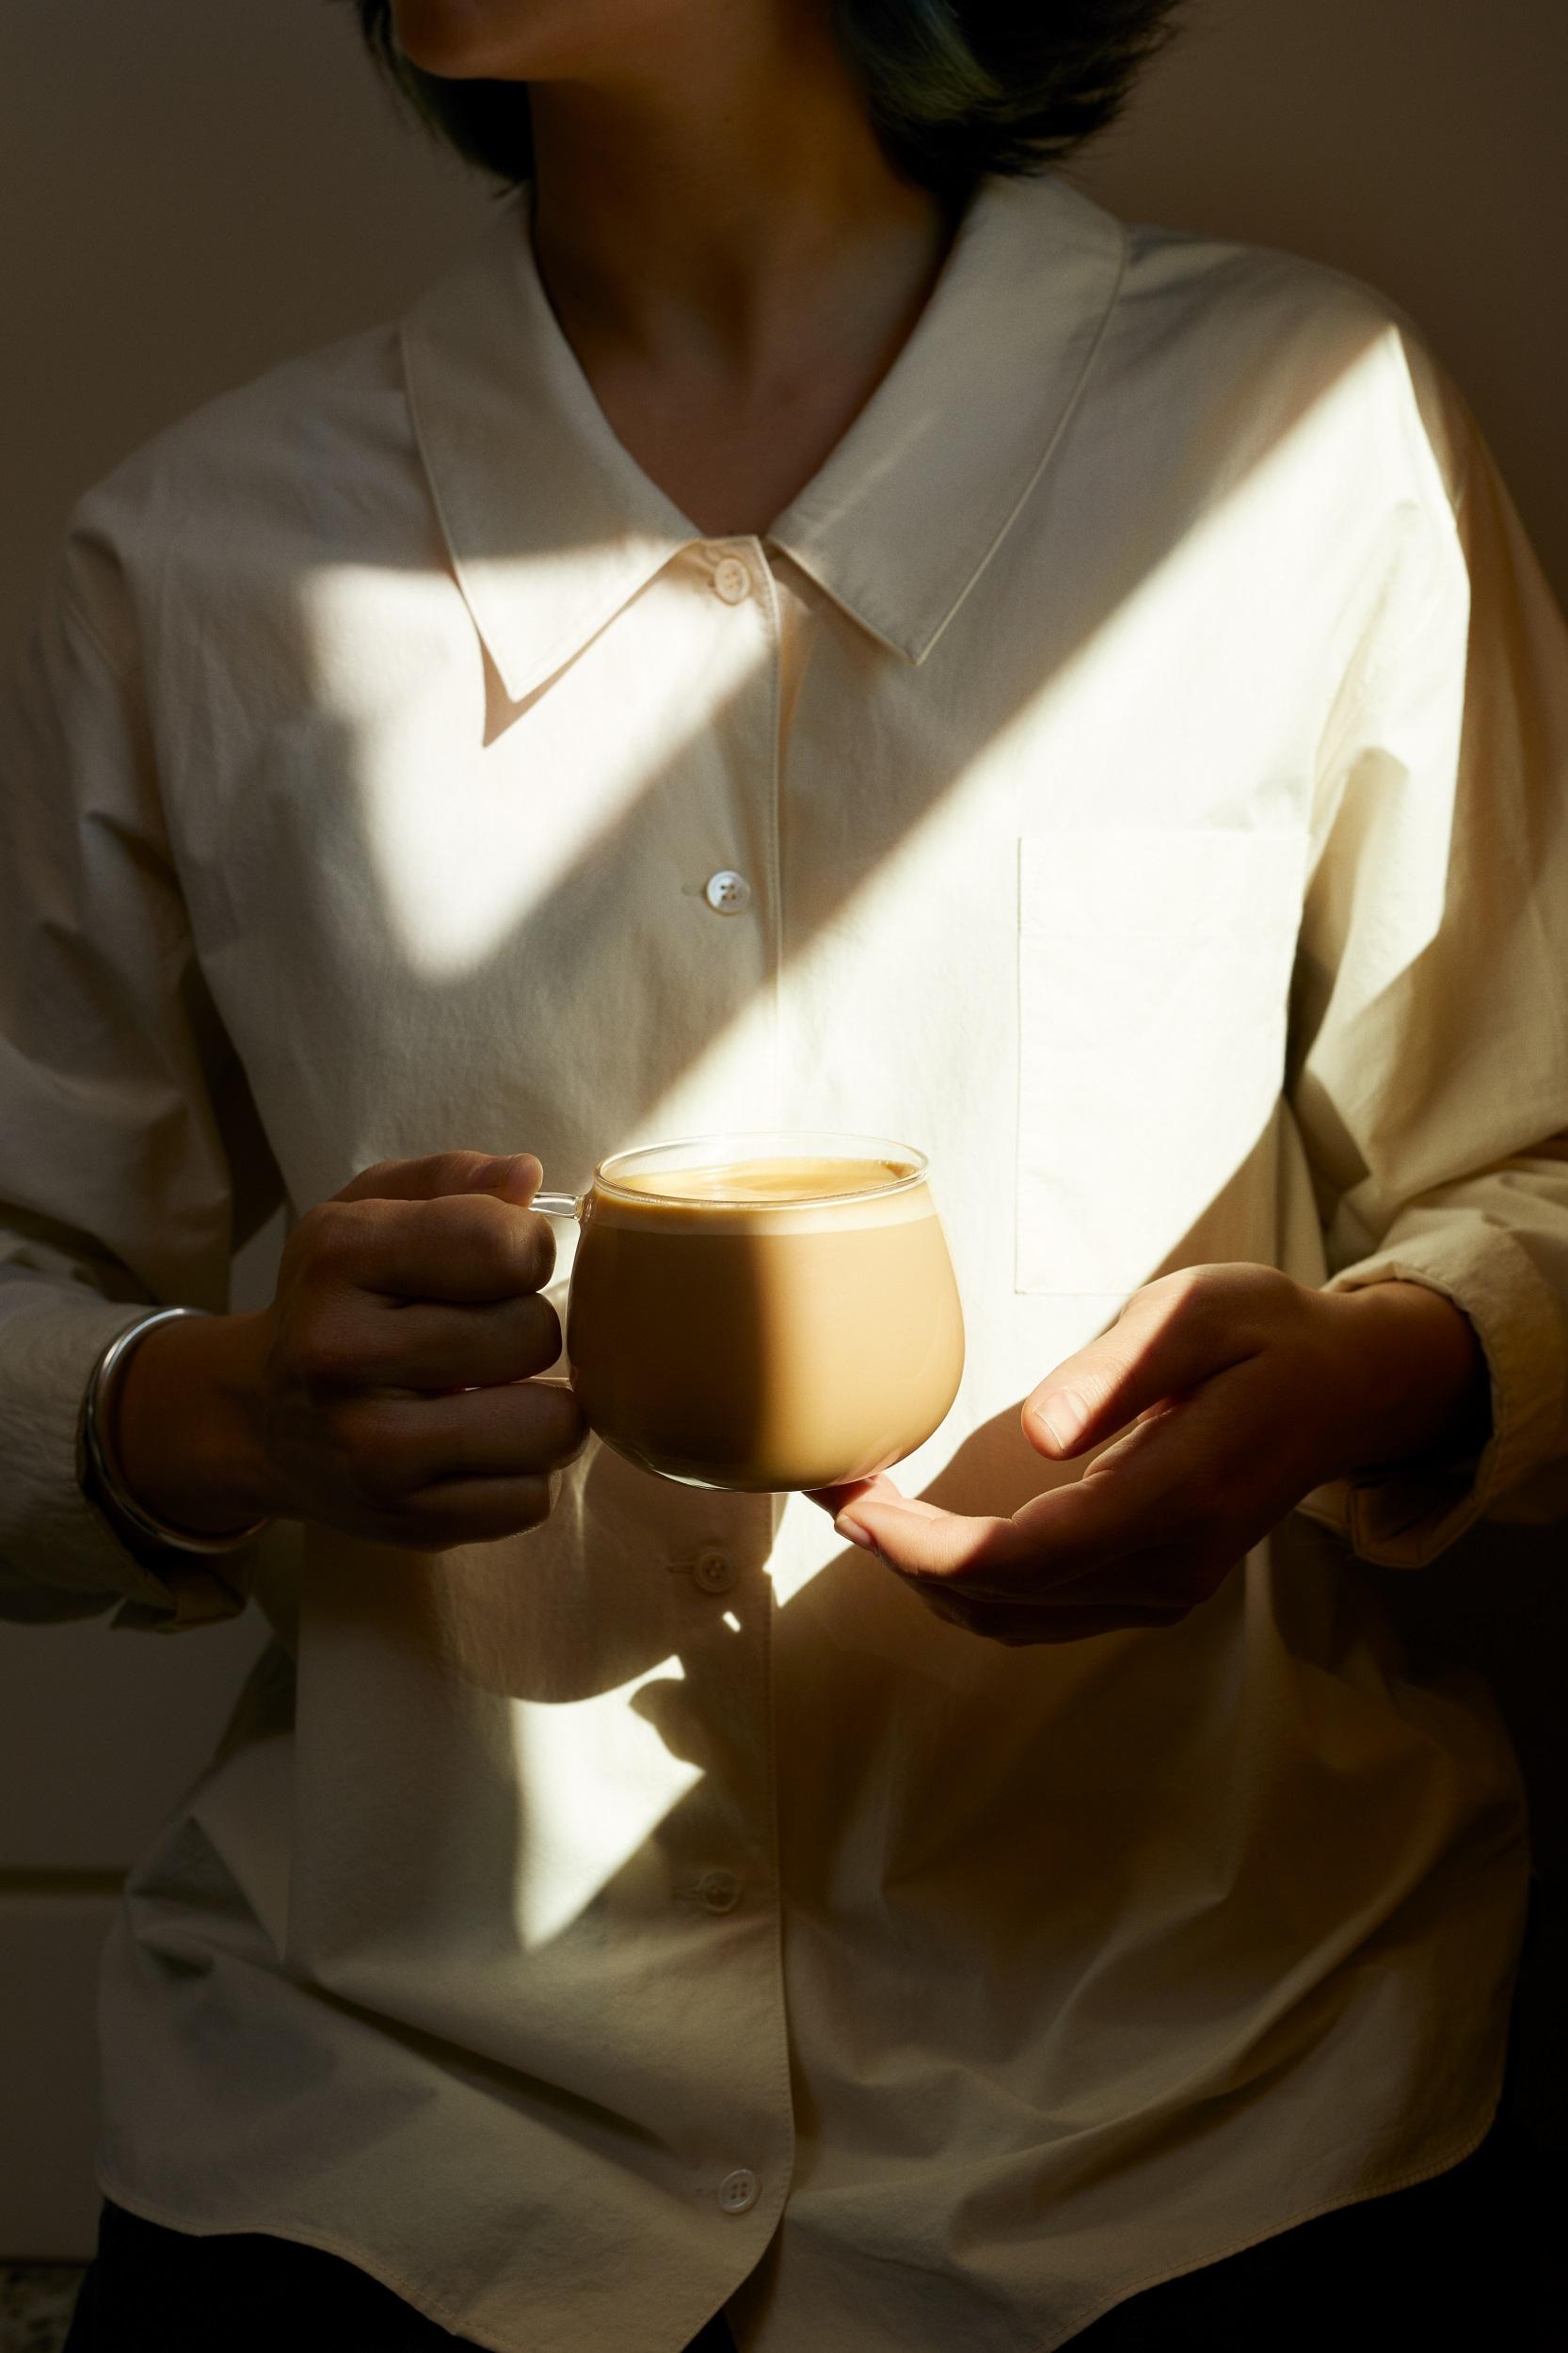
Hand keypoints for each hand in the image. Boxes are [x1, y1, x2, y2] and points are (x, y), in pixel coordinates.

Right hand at [115, 1151, 587, 1550]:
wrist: (254, 1420)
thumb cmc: (336, 1301)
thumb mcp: (368, 1212)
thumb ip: (451, 1180)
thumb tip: (528, 1177)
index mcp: (339, 1259)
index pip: (501, 1244)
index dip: (528, 1248)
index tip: (502, 1265)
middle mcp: (344, 1356)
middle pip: (534, 1334)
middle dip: (531, 1328)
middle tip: (490, 1336)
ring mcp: (373, 1451)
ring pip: (549, 1426)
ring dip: (546, 1407)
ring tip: (505, 1392)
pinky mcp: (406, 1522)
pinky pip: (532, 1499)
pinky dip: (525, 1471)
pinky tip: (483, 1444)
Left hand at [806, 1264, 1488, 1645]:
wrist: (1343, 1389)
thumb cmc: (1265, 1333)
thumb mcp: (1201, 1312)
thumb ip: (1123, 1369)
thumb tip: (1041, 1432)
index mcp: (1177, 1494)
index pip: (1024, 1556)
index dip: (924, 1547)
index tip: (852, 1504)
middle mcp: (1167, 1565)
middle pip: (1002, 1597)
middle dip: (900, 1554)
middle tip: (827, 1485)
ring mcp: (1161, 1589)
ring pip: (1010, 1617)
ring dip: (923, 1573)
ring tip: (856, 1501)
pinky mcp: (1148, 1590)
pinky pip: (1034, 1611)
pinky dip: (964, 1580)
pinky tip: (919, 1530)